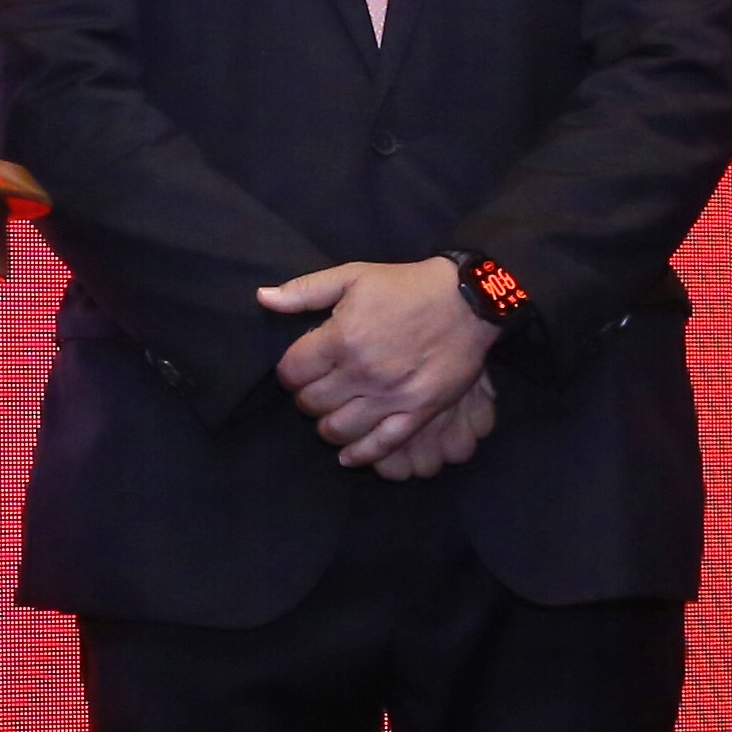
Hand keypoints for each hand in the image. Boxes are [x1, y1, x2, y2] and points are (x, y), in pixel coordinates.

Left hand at [258, 256, 499, 473]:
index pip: (292, 372)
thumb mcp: (353, 276)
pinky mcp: (417, 413)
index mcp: (342, 338)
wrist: (469, 300)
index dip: (290, 372)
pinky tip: (348, 455)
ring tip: (332, 414)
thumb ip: (304, 291)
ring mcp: (390, 396)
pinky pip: (381, 444)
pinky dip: (359, 455)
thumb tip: (263, 298)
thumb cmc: (406, 286)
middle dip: (306, 398)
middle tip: (317, 389)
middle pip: (312, 403)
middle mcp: (362, 372)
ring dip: (327, 425)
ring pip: (338, 429)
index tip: (299, 368)